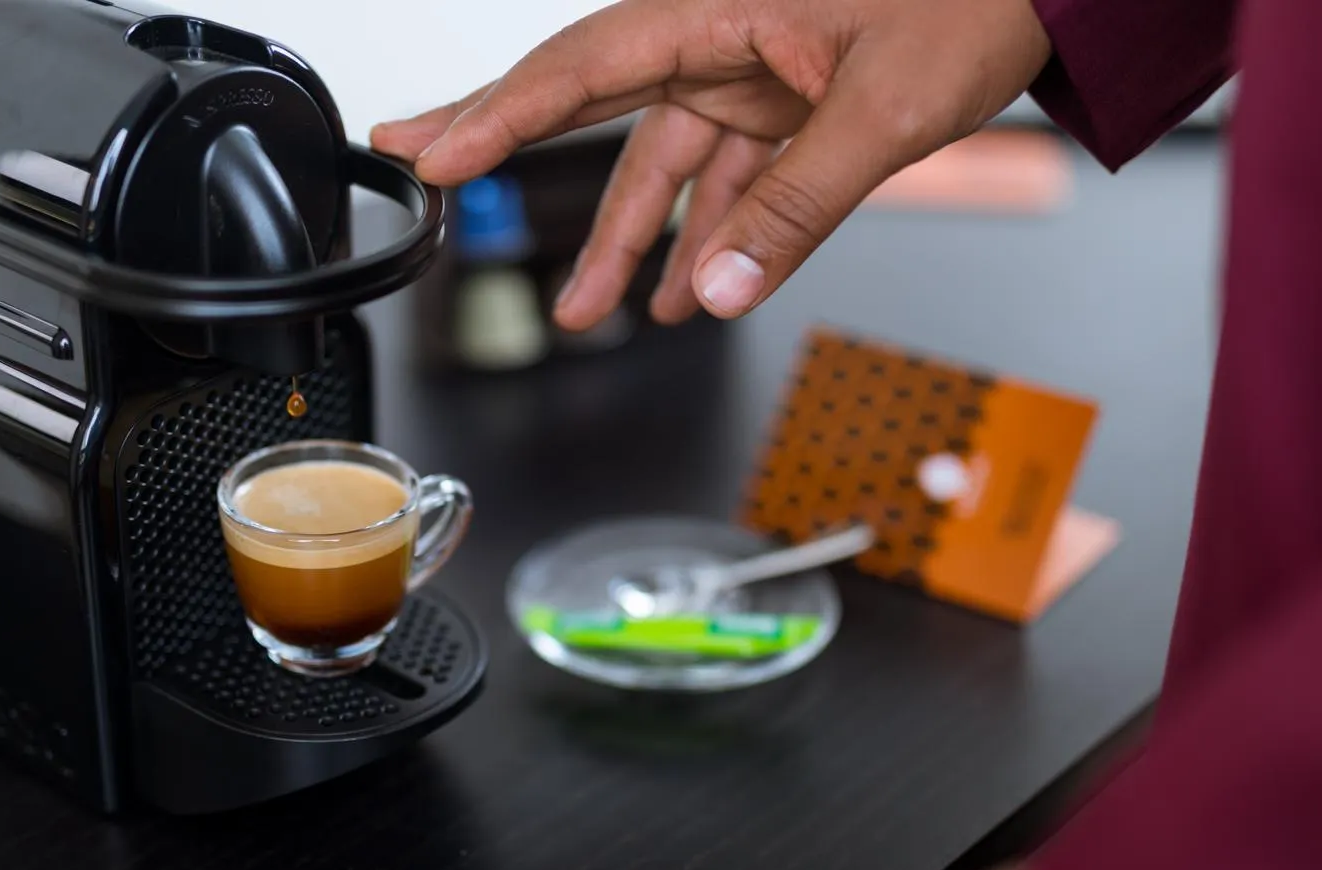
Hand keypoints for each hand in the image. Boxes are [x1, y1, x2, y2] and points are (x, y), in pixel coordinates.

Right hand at [370, 0, 1050, 330]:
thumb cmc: (976, 3)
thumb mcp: (887, 112)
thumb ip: (797, 206)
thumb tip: (719, 291)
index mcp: (723, 7)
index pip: (584, 68)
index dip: (501, 115)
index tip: (434, 154)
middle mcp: (720, 36)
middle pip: (587, 97)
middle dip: (506, 142)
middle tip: (425, 168)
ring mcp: (749, 74)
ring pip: (660, 161)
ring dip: (626, 239)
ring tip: (583, 308)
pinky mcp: (784, 107)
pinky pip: (726, 179)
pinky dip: (708, 236)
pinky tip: (691, 289)